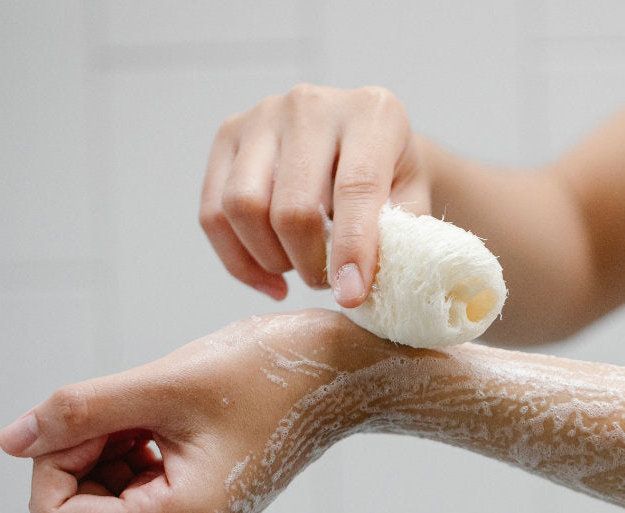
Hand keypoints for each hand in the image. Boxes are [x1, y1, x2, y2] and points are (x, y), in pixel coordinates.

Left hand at [0, 310, 382, 512]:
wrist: (341, 377)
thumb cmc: (275, 373)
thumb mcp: (170, 382)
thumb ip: (83, 410)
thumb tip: (13, 440)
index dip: (55, 460)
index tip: (94, 414)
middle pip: (75, 511)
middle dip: (86, 449)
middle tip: (136, 403)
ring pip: (98, 502)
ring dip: (108, 447)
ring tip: (160, 410)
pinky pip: (127, 496)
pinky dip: (129, 452)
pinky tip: (166, 423)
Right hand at [200, 84, 430, 306]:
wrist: (361, 142)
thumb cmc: (391, 177)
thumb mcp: (411, 203)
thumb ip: (398, 240)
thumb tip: (365, 287)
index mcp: (372, 114)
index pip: (356, 188)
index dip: (351, 250)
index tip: (350, 295)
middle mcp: (312, 105)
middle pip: (292, 206)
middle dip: (309, 263)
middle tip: (328, 282)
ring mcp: (263, 115)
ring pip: (243, 208)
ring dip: (271, 259)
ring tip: (299, 269)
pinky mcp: (228, 136)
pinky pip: (213, 213)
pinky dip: (239, 261)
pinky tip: (271, 277)